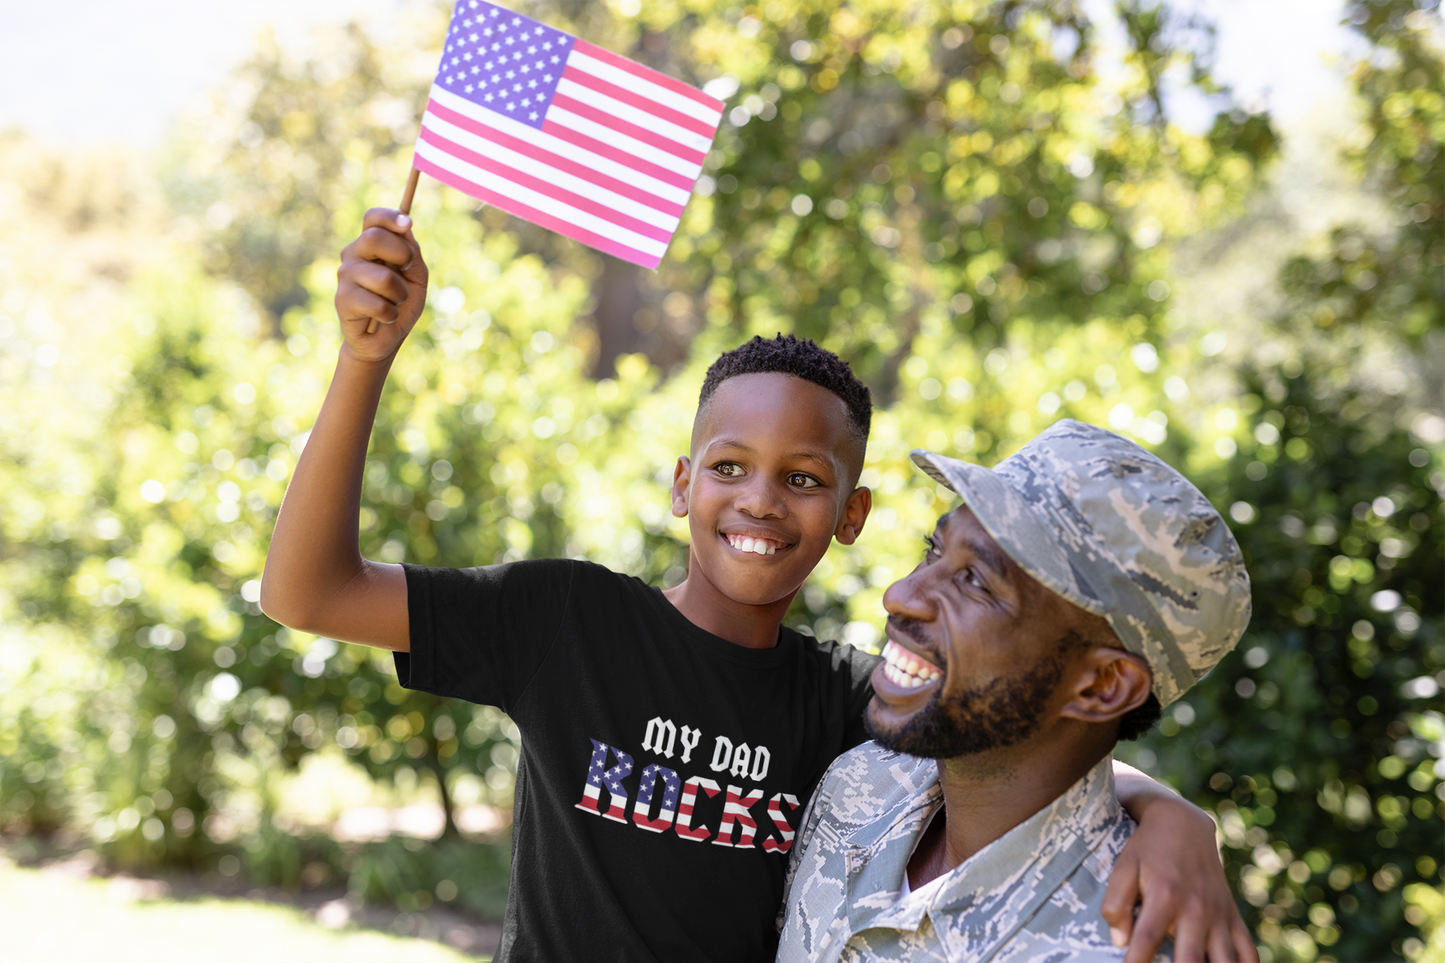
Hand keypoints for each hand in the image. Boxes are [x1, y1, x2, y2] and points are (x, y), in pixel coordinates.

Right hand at [335, 208, 428, 362]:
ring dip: (399, 295)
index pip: (372, 218)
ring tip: (394, 303)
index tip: (408, 223)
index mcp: (370, 244)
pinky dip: (391, 314)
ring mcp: (345, 276)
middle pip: (373, 238)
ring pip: (383, 278)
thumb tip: (406, 229)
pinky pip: (378, 304)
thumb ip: (412, 254)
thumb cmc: (399, 304)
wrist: (384, 340)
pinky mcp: (343, 300)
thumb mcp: (415, 277)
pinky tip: (384, 317)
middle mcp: (353, 254)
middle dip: (401, 255)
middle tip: (406, 272)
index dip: (389, 217)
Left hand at [1104, 798, 1256, 962]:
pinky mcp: (1232, 916)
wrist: (1183, 824)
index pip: (1146, 940)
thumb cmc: (1147, 848)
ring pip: (1226, 961)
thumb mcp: (1123, 867)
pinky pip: (1248, 952)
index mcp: (1164, 896)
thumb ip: (1116, 903)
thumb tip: (1119, 941)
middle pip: (1190, 960)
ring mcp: (1218, 915)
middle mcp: (1196, 909)